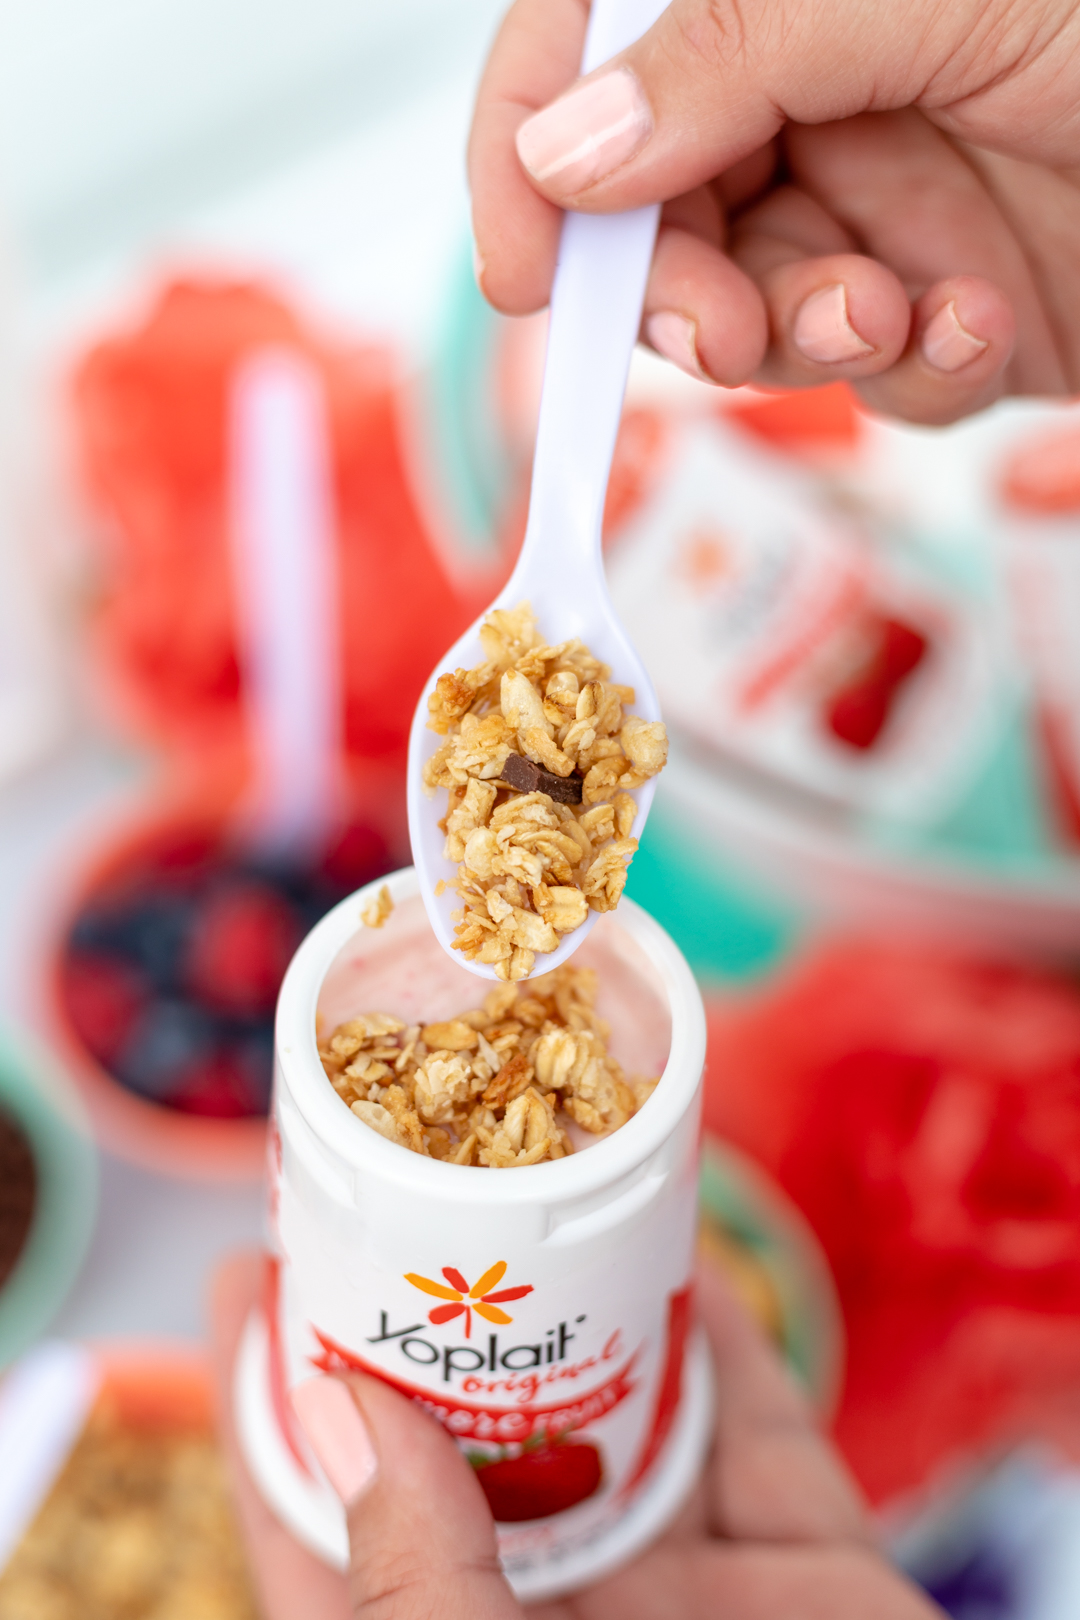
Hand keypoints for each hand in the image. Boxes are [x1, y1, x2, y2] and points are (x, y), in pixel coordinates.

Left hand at [211, 1251, 938, 1617]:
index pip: (322, 1531)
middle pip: (471, 1454)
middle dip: (432, 1329)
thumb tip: (341, 1406)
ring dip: (582, 1314)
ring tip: (530, 1199)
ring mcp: (688, 1610)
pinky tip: (678, 1260)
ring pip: (619, 1428)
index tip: (252, 1275)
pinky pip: (763, 1438)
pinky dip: (722, 1344)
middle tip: (393, 1203)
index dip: (277, 1401)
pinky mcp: (808, 1585)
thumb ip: (404, 1591)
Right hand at [468, 0, 1079, 424]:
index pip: (601, 45)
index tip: (520, 267)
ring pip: (758, 307)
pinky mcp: (955, 306)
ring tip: (881, 314)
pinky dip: (918, 364)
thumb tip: (560, 153)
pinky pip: (880, 368)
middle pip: (660, 205)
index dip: (533, 148)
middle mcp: (826, 86)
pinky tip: (985, 318)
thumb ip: (726, 58)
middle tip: (714, 331)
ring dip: (802, 334)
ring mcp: (890, 200)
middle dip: (677, 282)